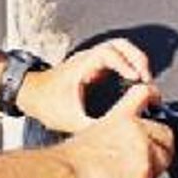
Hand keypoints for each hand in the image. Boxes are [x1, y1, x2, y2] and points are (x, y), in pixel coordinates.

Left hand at [17, 38, 152, 133]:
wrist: (30, 95)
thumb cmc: (44, 102)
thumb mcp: (68, 118)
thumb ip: (90, 127)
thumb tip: (111, 133)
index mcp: (82, 66)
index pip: (109, 53)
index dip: (125, 63)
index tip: (136, 78)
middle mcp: (87, 58)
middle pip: (119, 44)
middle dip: (137, 58)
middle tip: (147, 77)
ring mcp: (90, 60)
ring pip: (119, 48)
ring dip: (135, 59)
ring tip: (144, 78)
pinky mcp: (93, 66)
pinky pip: (116, 57)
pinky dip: (129, 64)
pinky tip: (134, 80)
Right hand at [50, 83, 174, 177]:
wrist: (66, 172)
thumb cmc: (72, 156)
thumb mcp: (94, 128)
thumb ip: (118, 129)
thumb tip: (131, 139)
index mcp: (123, 115)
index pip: (146, 93)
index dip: (153, 98)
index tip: (155, 104)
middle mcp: (137, 130)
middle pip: (166, 133)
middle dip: (159, 145)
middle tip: (141, 157)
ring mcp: (143, 152)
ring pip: (163, 160)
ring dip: (151, 167)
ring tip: (126, 172)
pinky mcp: (143, 173)